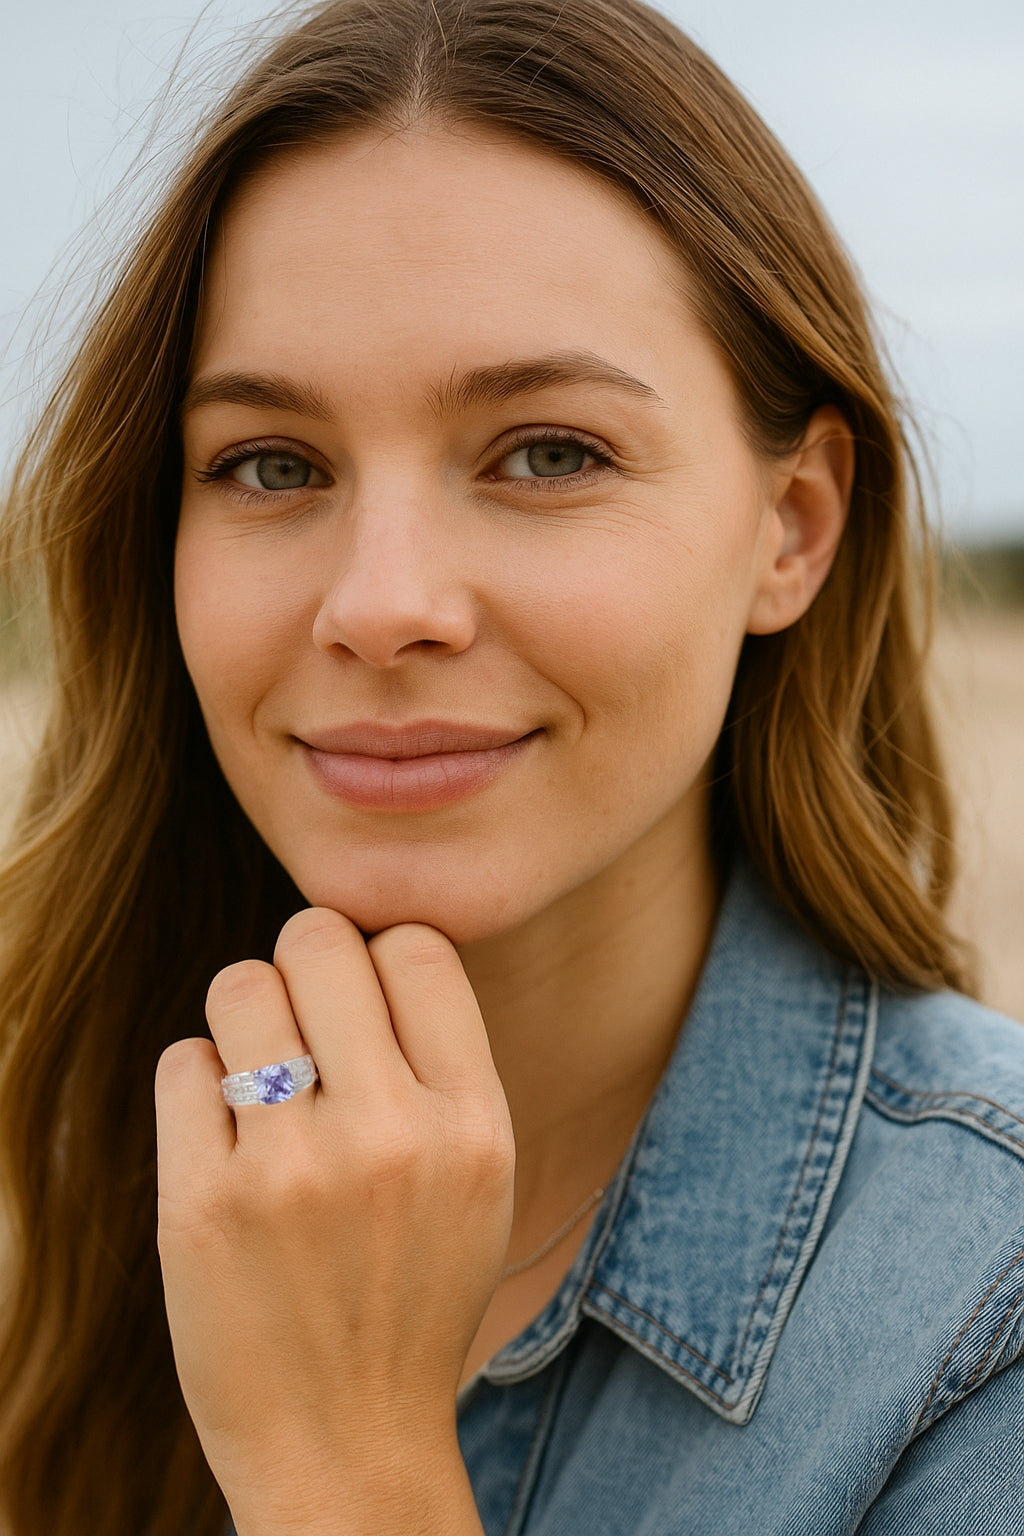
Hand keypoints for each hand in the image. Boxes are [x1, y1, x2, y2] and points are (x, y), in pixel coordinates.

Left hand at [155, 909, 513, 1535]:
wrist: (347, 1443)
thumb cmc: (412, 1294)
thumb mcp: (478, 1180)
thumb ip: (441, 1067)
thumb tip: (371, 949)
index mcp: (473, 1126)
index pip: (418, 947)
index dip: (382, 954)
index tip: (364, 998)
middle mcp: (390, 1136)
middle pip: (319, 941)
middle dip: (303, 964)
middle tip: (300, 1018)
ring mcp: (291, 1171)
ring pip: (240, 986)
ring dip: (245, 1016)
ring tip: (258, 1071)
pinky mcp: (202, 1205)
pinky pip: (183, 1063)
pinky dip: (198, 1084)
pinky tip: (225, 1135)